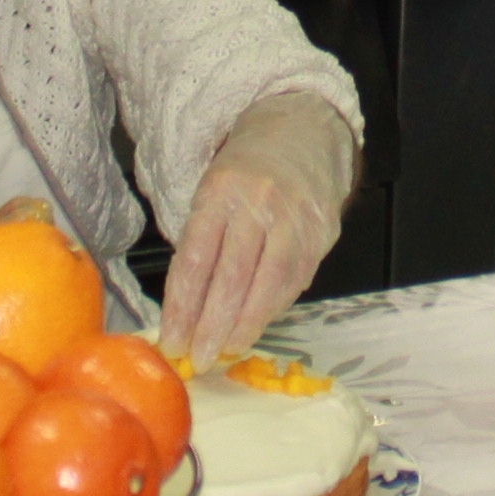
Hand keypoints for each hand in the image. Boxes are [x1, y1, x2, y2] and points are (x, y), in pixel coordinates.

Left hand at [163, 92, 353, 359]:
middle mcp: (258, 204)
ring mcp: (295, 218)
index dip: (183, 307)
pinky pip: (295, 280)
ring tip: (226, 350)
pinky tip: (256, 324)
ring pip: (269, 284)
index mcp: (219, 193)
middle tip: (199, 359)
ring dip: (246, 325)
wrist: (301, 136)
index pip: (196, 259)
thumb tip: (185, 315)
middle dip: (213, 325)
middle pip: (233, 277)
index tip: (173, 341)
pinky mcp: (322, 232)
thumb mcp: (210, 196)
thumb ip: (201, 247)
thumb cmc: (243, 175)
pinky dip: (273, 308)